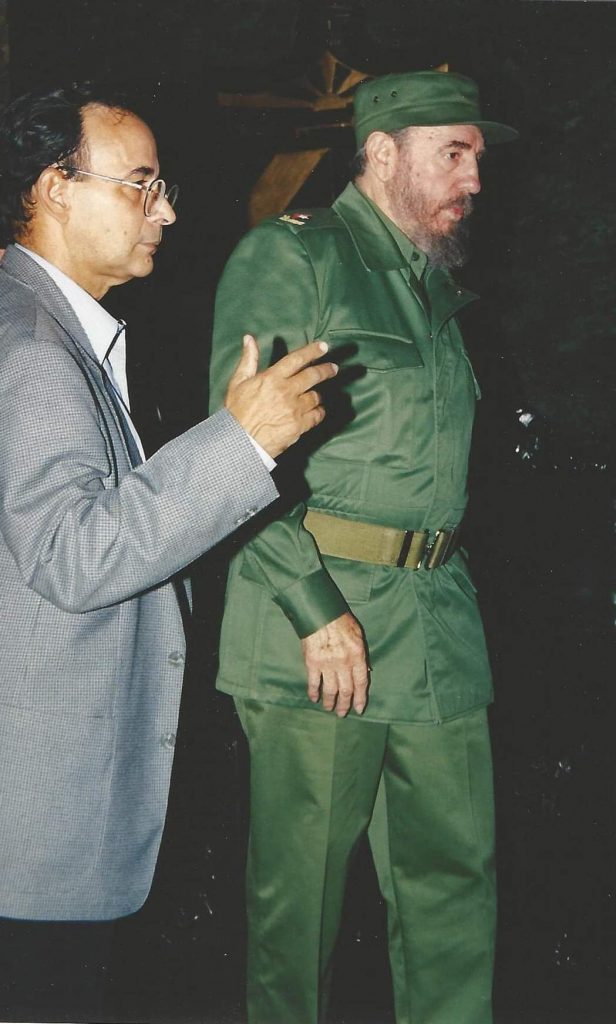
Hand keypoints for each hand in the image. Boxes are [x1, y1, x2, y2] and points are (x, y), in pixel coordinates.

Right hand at [224, 335, 336, 457]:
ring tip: (316, 395)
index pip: (296, 359)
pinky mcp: (299, 426)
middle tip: (333, 368)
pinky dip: (319, 412)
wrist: (240, 442)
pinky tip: (317, 411)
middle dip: (326, 370)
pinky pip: (316, 416)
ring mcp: (294, 409)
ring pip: (315, 396)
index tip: (323, 347)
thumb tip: (249, 339)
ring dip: (317, 395)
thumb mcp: (238, 383)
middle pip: (313, 376)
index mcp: (272, 378)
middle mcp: (286, 391)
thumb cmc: (236, 413)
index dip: (312, 351)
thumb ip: (248, 360)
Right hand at [301, 612, 368, 716]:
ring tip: (329, 708)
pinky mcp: (312, 663)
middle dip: (345, 705)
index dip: (360, 698)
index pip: (361, 683)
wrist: (320, 613)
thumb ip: (362, 654)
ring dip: (330, 702)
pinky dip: (314, 692)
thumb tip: (366, 670)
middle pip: (346, 690)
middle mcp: (343, 663)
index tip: (359, 709)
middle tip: (342, 714)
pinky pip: (314, 682)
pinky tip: (314, 698)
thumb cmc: (341, 620)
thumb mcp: (358, 635)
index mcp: (357, 656)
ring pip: (330, 690)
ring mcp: (327, 664)